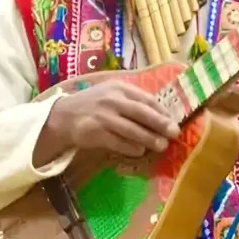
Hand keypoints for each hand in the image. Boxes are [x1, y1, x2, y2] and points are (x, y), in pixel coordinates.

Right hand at [52, 80, 179, 157]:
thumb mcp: (113, 95)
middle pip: (141, 112)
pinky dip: (131, 147)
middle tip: (174, 133)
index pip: (146, 99)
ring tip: (162, 146)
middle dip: (160, 123)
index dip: (162, 111)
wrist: (63, 116)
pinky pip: (118, 142)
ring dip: (148, 139)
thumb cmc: (95, 105)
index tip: (174, 121)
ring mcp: (103, 116)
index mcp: (120, 87)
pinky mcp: (95, 132)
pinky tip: (140, 151)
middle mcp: (112, 100)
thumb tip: (162, 115)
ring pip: (131, 129)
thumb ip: (133, 101)